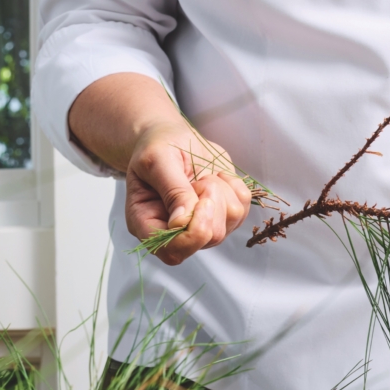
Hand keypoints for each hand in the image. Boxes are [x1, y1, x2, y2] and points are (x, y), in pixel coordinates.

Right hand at [68, 73, 250, 265]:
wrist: (174, 138)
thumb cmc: (157, 147)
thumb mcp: (156, 160)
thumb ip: (172, 190)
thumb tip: (183, 221)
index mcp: (146, 222)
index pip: (172, 252)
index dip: (193, 234)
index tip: (202, 202)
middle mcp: (175, 231)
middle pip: (208, 238)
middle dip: (211, 204)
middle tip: (200, 180)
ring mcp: (202, 225)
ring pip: (229, 224)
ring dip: (222, 193)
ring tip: (204, 177)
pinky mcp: (223, 214)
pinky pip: (243, 208)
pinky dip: (234, 187)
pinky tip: (216, 176)